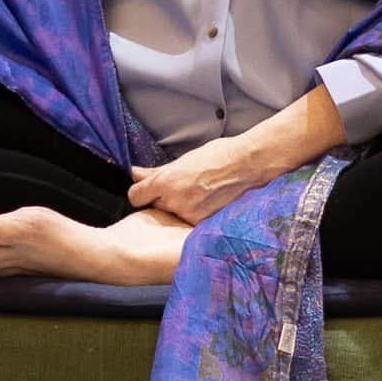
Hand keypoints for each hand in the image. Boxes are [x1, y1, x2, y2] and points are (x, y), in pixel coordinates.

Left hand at [128, 138, 263, 225]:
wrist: (247, 165)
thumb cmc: (217, 157)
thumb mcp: (183, 160)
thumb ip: (156, 171)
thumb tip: (134, 173)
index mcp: (165, 181)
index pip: (135, 196)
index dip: (141, 193)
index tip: (148, 191)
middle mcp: (174, 200)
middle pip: (155, 207)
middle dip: (163, 200)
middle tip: (182, 189)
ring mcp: (189, 214)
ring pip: (172, 215)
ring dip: (180, 208)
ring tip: (199, 194)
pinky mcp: (203, 223)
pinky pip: (188, 222)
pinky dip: (195, 214)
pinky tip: (207, 202)